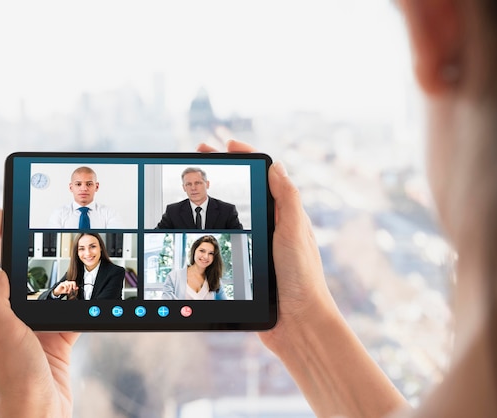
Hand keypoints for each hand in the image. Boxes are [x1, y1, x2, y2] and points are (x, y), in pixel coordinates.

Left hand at [0, 209, 79, 416]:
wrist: (40, 411)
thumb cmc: (16, 376)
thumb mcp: (4, 333)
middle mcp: (9, 317)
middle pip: (16, 272)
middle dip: (22, 246)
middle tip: (31, 221)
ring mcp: (33, 326)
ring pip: (44, 288)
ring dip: (53, 270)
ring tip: (62, 248)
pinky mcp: (55, 337)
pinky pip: (67, 309)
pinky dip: (76, 298)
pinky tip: (86, 287)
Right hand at [197, 140, 334, 352]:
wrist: (297, 323)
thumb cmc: (302, 278)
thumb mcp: (295, 232)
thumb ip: (288, 199)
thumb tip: (276, 166)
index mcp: (286, 215)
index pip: (265, 177)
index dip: (247, 157)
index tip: (227, 145)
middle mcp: (274, 228)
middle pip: (246, 190)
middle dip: (224, 170)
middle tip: (199, 155)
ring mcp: (260, 246)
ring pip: (234, 214)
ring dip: (215, 196)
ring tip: (194, 184)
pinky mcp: (249, 265)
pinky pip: (229, 240)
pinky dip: (214, 227)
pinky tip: (200, 226)